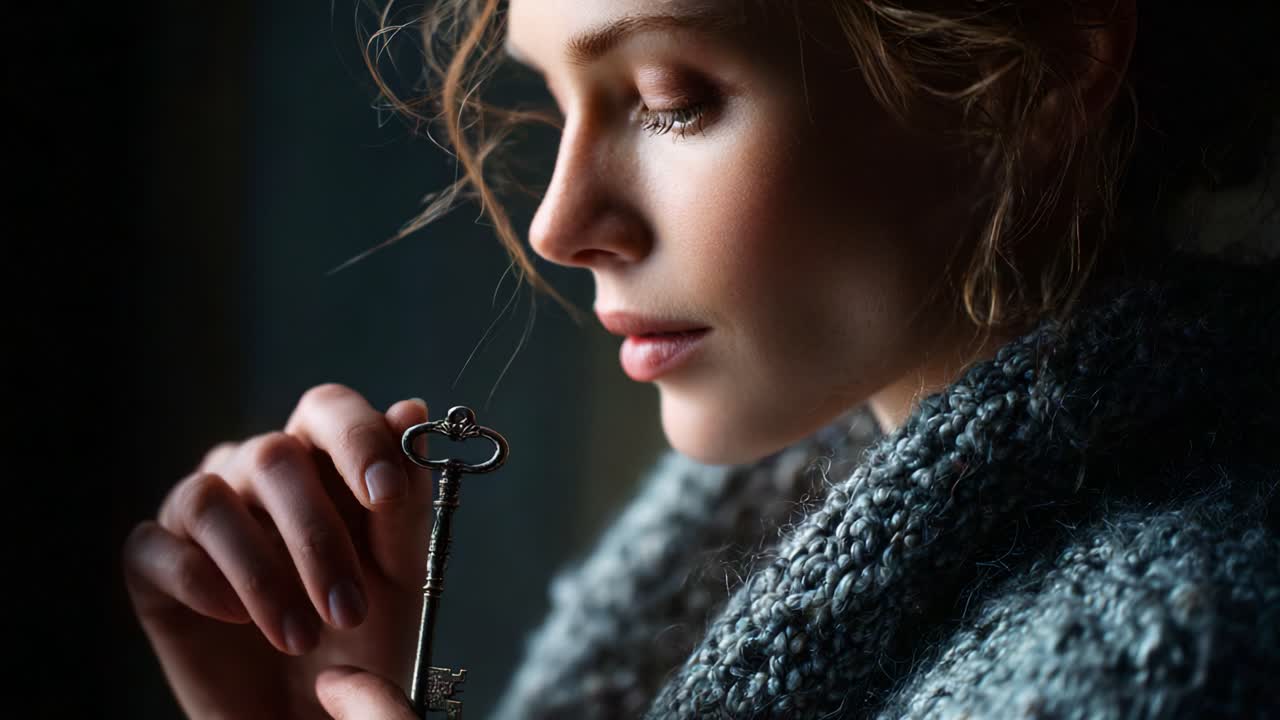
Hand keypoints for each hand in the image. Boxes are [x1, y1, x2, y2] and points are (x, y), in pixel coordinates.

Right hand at [122, 384, 432, 718]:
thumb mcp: (401, 573)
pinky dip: (201, 582)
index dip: (356, 439)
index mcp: (320, 458)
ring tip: (301, 637)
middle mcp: (254, 471)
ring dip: (261, 574)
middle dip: (317, 537)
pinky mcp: (152, 563)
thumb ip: (405, 499)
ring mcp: (199, 511)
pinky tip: (236, 621)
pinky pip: (156, 548)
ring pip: (209, 499)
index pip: (326, 408)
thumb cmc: (363, 633)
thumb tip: (409, 408)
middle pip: (272, 456)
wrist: (312, 710)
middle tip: (349, 611)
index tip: (385, 496)